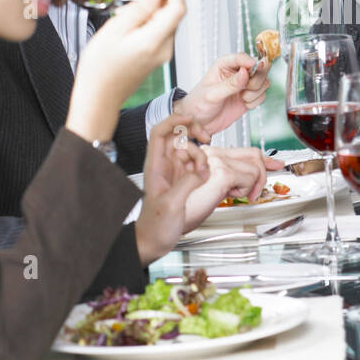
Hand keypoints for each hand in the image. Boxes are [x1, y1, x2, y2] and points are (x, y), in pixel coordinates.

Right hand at [67, 0, 186, 143]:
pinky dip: (146, 24)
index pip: (178, 7)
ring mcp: (162, 55)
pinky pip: (158, 33)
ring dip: (148, 12)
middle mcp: (164, 49)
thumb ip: (139, 9)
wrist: (99, 98)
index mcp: (155, 40)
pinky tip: (127, 27)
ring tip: (124, 16)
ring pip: (164, 22)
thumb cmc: (100, 69)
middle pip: (172, 13)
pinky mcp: (156, 58)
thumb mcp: (114, 30)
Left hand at [134, 114, 209, 263]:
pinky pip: (195, 164)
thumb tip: (202, 170)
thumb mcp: (171, 205)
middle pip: (176, 135)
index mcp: (155, 167)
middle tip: (206, 137)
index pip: (159, 133)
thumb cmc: (154, 227)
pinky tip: (207, 174)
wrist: (153, 242)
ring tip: (206, 167)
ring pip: (188, 149)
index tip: (190, 118)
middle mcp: (163, 166)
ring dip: (201, 152)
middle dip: (193, 132)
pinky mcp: (183, 180)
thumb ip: (187, 184)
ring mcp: (173, 172)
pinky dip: (204, 164)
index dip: (174, 120)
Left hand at [176, 53, 270, 137]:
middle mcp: (236, 72)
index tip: (253, 68)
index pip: (242, 57)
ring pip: (263, 82)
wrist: (200, 124)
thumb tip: (245, 72)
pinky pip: (262, 95)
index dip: (250, 62)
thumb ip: (230, 84)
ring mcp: (244, 85)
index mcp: (224, 65)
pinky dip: (256, 101)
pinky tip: (244, 104)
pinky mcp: (249, 97)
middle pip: (259, 68)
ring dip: (256, 92)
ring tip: (243, 98)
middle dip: (256, 79)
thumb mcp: (212, 95)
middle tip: (247, 88)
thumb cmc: (198, 105)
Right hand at [181, 146, 269, 229]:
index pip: (245, 151)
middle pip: (253, 153)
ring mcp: (215, 161)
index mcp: (208, 155)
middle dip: (262, 173)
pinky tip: (230, 195)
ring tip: (233, 195)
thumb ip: (234, 176)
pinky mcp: (221, 173)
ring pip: (255, 167)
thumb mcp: (216, 188)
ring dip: (250, 185)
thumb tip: (258, 171)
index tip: (275, 164)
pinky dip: (246, 190)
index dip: (264, 159)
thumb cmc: (187, 208)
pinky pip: (250, 177)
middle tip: (256, 191)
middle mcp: (211, 153)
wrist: (170, 220)